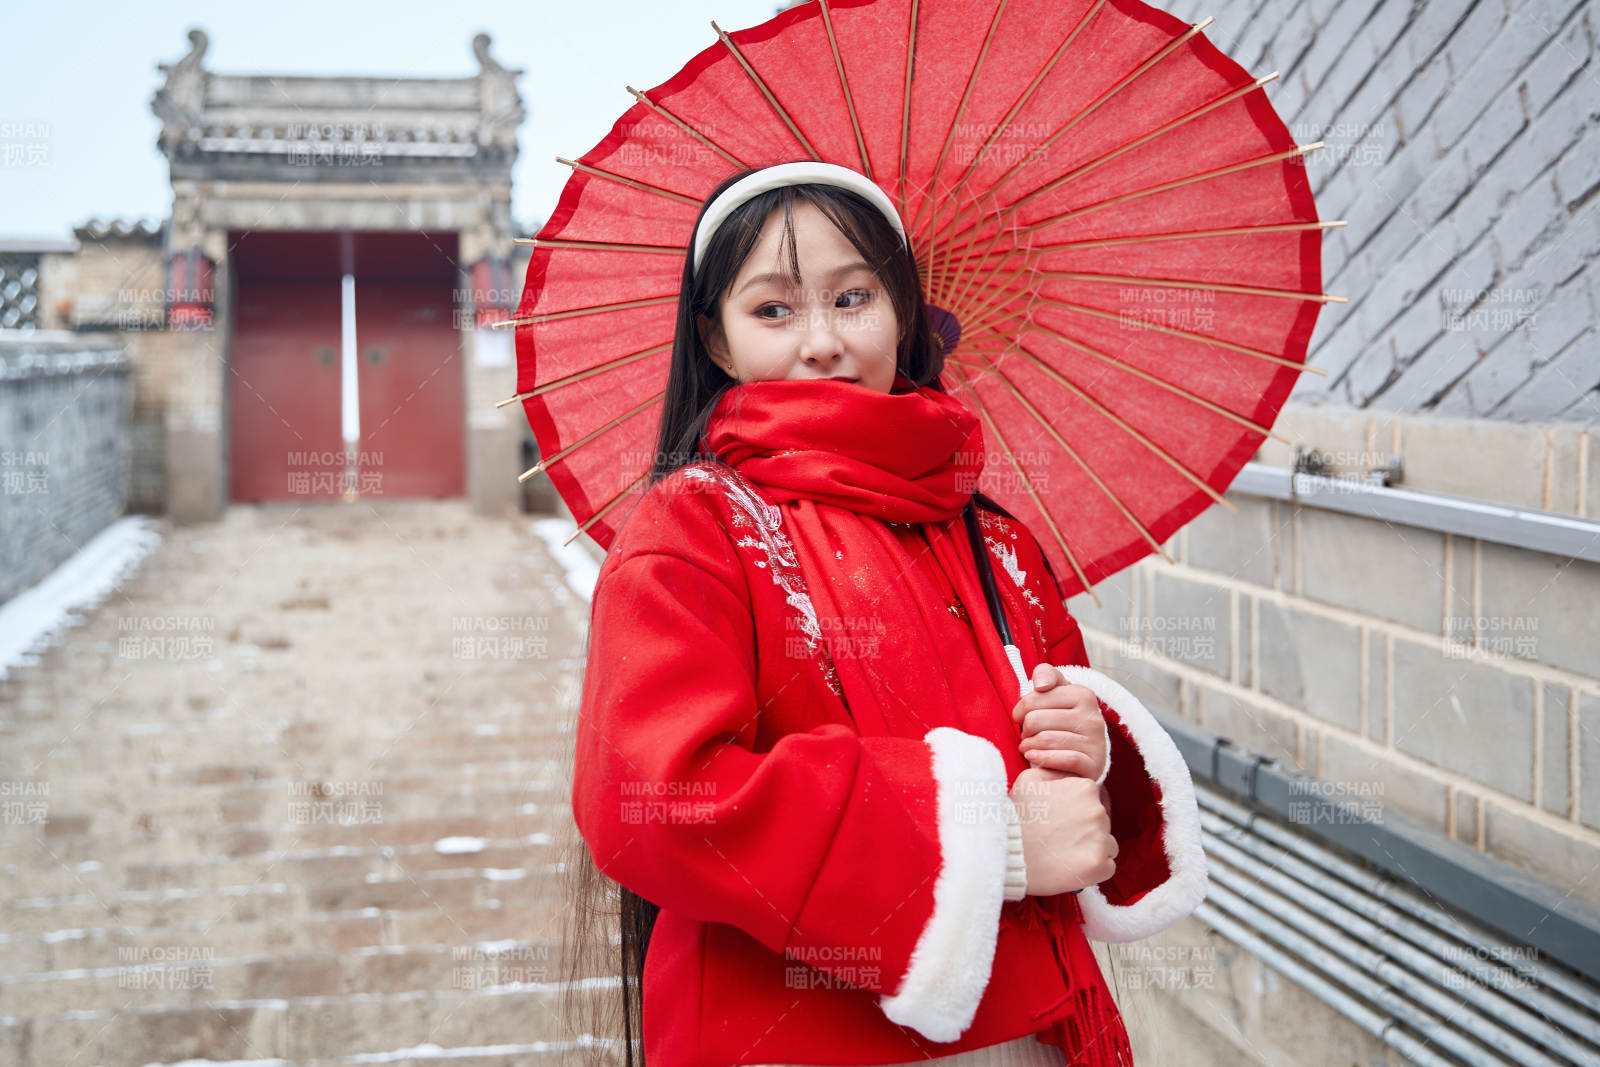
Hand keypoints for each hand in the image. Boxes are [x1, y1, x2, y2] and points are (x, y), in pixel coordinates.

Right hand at [1008, 767, 1116, 895]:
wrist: (1004, 853)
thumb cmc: (1015, 815)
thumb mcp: (1030, 779)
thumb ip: (1054, 771)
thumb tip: (1067, 774)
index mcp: (1085, 788)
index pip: (1092, 800)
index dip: (1075, 810)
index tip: (1058, 819)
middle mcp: (1098, 812)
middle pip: (1100, 822)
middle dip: (1084, 829)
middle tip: (1058, 837)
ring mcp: (1100, 840)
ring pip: (1106, 844)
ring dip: (1091, 848)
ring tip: (1064, 853)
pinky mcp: (1099, 866)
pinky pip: (1107, 867)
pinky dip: (1093, 869)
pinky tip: (1071, 866)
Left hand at [1012, 663, 1107, 780]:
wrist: (1087, 755)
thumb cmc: (1064, 721)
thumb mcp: (1058, 692)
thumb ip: (1046, 675)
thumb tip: (1040, 684)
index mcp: (1083, 695)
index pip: (1033, 699)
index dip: (1020, 710)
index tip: (1021, 717)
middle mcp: (1092, 717)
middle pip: (1035, 720)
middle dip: (1025, 730)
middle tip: (1027, 735)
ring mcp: (1096, 742)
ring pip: (1045, 740)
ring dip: (1029, 746)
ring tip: (1028, 747)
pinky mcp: (1093, 764)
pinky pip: (1062, 759)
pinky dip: (1042, 759)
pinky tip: (1033, 757)